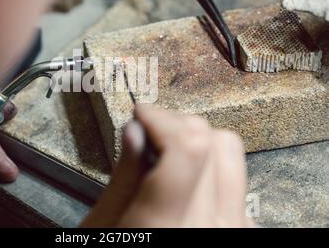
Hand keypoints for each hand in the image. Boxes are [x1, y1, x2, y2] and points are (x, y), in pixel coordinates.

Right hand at [82, 104, 253, 227]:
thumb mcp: (103, 227)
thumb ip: (124, 177)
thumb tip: (137, 130)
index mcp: (168, 227)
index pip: (189, 146)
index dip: (161, 118)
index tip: (140, 114)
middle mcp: (212, 229)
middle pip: (213, 141)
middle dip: (174, 124)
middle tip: (147, 131)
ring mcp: (235, 231)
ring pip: (231, 154)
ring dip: (196, 141)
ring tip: (165, 151)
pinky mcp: (243, 230)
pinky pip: (236, 177)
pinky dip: (209, 165)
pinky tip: (184, 178)